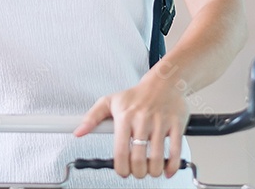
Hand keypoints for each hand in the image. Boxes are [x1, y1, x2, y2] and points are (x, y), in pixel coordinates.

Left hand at [74, 73, 188, 180]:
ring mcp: (161, 123)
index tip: (122, 172)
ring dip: (154, 172)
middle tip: (137, 172)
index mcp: (125, 117)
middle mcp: (142, 120)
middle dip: (138, 173)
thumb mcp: (109, 102)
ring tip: (151, 171)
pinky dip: (172, 166)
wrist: (163, 82)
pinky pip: (176, 151)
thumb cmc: (135, 95)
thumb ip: (92, 118)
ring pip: (158, 158)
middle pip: (139, 159)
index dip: (121, 168)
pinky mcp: (177, 125)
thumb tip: (78, 132)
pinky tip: (167, 170)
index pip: (121, 151)